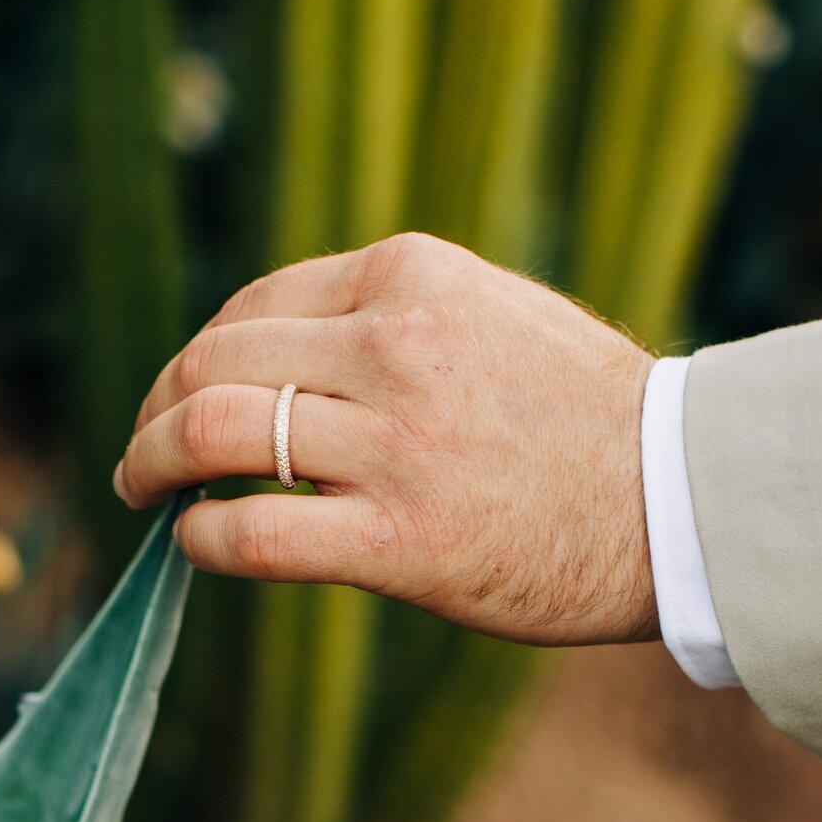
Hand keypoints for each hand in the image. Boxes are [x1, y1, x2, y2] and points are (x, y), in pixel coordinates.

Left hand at [115, 232, 657, 645]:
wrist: (679, 504)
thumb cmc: (590, 419)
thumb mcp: (495, 314)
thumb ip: (396, 319)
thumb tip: (289, 357)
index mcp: (413, 277)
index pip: (257, 303)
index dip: (200, 355)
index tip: (183, 396)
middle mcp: (395, 346)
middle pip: (217, 362)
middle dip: (157, 407)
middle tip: (141, 452)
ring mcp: (395, 444)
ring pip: (216, 434)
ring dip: (153, 463)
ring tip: (142, 492)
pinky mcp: (399, 541)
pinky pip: (252, 533)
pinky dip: (201, 537)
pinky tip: (196, 544)